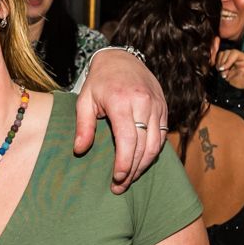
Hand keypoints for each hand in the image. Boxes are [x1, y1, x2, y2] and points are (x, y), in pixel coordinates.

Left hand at [74, 49, 168, 193]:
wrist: (121, 58)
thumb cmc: (99, 81)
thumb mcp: (84, 100)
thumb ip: (83, 125)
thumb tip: (80, 150)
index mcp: (122, 101)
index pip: (128, 139)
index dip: (125, 163)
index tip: (117, 179)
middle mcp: (143, 103)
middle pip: (143, 146)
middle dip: (133, 170)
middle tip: (120, 186)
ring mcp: (157, 105)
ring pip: (156, 144)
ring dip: (144, 165)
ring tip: (130, 179)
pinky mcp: (164, 108)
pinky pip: (162, 136)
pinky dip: (153, 152)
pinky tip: (141, 162)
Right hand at [215, 48, 243, 89]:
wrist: (232, 88)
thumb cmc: (242, 83)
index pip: (234, 53)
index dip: (228, 59)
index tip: (224, 68)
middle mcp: (238, 57)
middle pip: (227, 52)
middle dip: (223, 62)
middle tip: (223, 71)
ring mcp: (230, 58)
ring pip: (222, 54)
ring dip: (220, 63)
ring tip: (222, 72)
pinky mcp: (224, 61)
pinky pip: (218, 57)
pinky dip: (217, 64)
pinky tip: (220, 71)